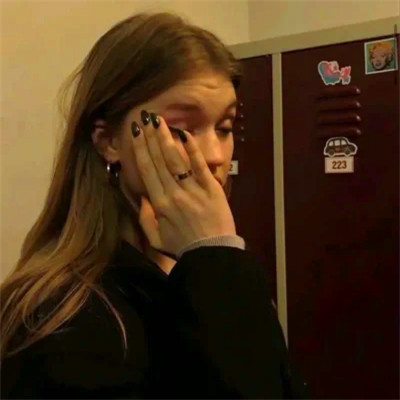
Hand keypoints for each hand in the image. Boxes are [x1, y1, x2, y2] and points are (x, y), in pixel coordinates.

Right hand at [131, 110, 235, 256]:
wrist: (212, 253)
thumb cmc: (183, 246)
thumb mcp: (156, 238)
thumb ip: (145, 218)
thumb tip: (142, 197)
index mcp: (159, 204)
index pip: (147, 171)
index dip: (140, 150)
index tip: (136, 133)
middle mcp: (173, 193)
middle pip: (159, 160)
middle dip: (150, 137)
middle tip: (145, 118)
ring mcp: (193, 189)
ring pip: (175, 160)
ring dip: (166, 138)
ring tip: (159, 120)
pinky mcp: (211, 188)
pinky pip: (199, 166)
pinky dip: (192, 150)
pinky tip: (185, 134)